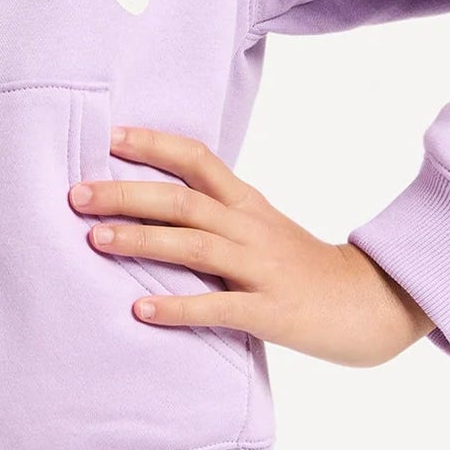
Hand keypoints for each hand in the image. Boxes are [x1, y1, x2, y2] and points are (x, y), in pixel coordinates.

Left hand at [67, 123, 434, 369]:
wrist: (374, 304)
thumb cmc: (305, 268)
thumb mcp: (262, 228)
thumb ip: (215, 215)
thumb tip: (152, 204)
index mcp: (248, 204)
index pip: (197, 159)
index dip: (153, 145)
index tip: (108, 136)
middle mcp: (251, 229)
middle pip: (182, 201)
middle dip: (125, 194)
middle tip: (75, 194)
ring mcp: (262, 269)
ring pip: (194, 247)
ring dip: (141, 241)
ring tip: (94, 240)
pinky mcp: (271, 312)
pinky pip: (218, 308)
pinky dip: (176, 308)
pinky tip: (139, 310)